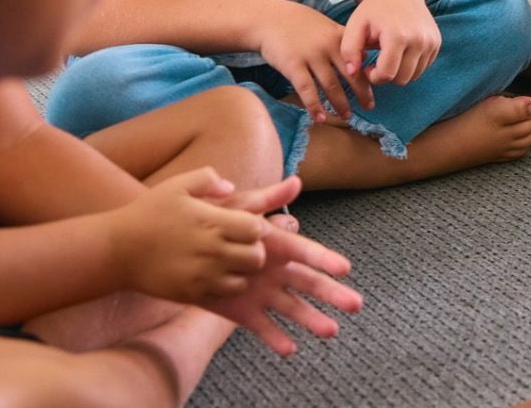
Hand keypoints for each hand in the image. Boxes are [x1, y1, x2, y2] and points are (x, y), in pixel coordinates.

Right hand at [104, 168, 274, 306]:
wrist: (117, 249)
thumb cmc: (148, 212)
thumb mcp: (176, 185)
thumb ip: (207, 179)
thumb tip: (230, 187)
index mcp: (212, 222)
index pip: (257, 228)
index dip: (255, 227)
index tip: (243, 225)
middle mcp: (211, 250)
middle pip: (256, 257)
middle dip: (254, 250)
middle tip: (240, 246)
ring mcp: (202, 275)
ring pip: (245, 279)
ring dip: (242, 271)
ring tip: (229, 262)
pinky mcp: (192, 293)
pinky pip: (225, 295)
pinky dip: (226, 286)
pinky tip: (214, 275)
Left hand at [202, 176, 363, 355]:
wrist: (173, 250)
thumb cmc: (211, 223)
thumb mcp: (238, 208)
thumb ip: (266, 198)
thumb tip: (296, 181)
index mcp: (276, 246)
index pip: (306, 253)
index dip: (325, 260)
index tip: (345, 268)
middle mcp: (275, 271)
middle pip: (308, 284)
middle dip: (332, 294)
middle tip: (356, 304)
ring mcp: (261, 293)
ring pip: (291, 308)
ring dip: (312, 319)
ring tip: (331, 331)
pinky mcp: (242, 312)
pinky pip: (262, 326)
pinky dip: (275, 338)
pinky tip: (290, 349)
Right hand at [259, 7, 373, 119]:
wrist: (267, 18)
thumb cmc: (297, 23)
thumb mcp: (324, 24)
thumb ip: (341, 39)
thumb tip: (362, 54)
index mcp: (338, 36)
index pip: (360, 59)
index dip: (369, 75)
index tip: (375, 89)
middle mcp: (328, 46)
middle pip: (350, 74)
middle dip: (361, 93)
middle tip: (369, 107)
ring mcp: (311, 56)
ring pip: (331, 85)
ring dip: (340, 103)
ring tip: (346, 116)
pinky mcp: (293, 65)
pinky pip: (307, 90)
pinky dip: (315, 106)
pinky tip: (320, 118)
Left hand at [342, 0, 441, 87]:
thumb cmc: (374, 9)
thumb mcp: (355, 25)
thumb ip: (349, 50)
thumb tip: (352, 73)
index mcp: (397, 36)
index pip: (387, 74)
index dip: (374, 77)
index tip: (367, 66)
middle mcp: (419, 40)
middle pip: (402, 79)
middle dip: (386, 76)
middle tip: (376, 63)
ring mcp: (431, 41)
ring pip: (414, 76)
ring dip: (399, 72)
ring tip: (388, 57)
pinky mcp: (436, 42)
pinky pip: (423, 67)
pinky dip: (411, 65)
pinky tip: (400, 52)